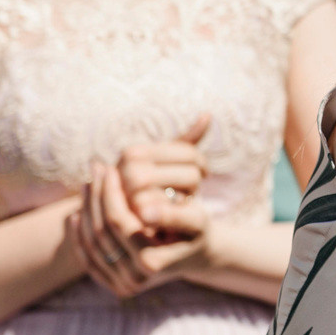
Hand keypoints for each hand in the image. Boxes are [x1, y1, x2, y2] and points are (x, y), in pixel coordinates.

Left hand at [68, 160, 213, 298]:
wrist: (199, 255)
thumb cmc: (198, 229)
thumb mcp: (195, 218)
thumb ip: (173, 215)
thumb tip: (145, 211)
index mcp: (151, 262)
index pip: (118, 222)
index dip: (110, 193)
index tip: (109, 168)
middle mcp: (134, 280)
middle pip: (101, 233)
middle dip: (95, 198)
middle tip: (95, 170)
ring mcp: (122, 286)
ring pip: (91, 245)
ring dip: (86, 212)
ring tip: (88, 184)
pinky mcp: (114, 287)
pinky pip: (89, 260)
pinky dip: (79, 237)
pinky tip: (77, 214)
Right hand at [115, 113, 209, 227]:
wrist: (139, 220)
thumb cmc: (157, 183)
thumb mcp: (169, 159)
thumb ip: (187, 139)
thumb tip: (207, 114)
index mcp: (133, 152)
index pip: (189, 152)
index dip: (201, 162)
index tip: (201, 171)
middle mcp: (128, 172)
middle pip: (192, 173)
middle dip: (194, 181)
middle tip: (186, 189)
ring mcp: (132, 197)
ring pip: (187, 193)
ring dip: (188, 197)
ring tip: (176, 199)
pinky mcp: (141, 220)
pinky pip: (179, 213)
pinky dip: (181, 213)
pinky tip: (172, 213)